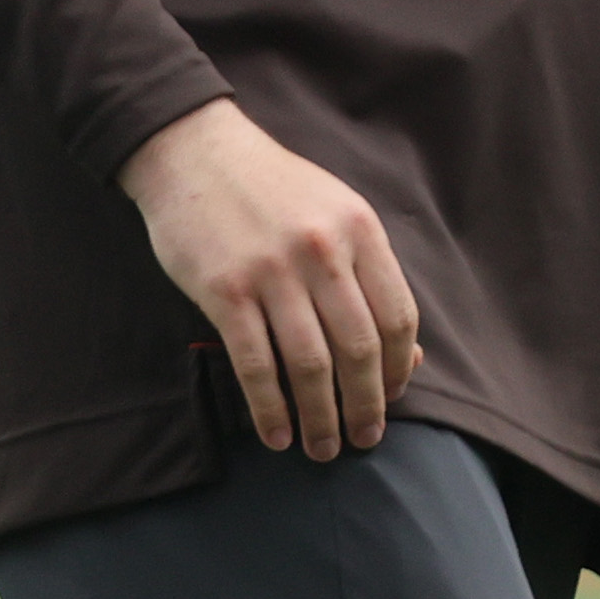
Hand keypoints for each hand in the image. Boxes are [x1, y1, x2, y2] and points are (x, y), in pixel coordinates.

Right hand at [118, 100, 420, 460]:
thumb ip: (369, 272)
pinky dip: (270, 407)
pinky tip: (275, 433)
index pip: (397, 316)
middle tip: (364, 440)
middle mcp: (322, 251)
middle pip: (358, 349)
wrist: (193, 150)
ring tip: (322, 448)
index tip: (392, 397)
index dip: (398, 368)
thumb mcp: (334, 210)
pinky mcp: (224, 290)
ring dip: (320, 418)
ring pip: (310, 365)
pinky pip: (255, 364)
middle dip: (365, 406)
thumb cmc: (271, 187)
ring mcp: (272, 271)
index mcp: (359, 229)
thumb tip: (405, 354)